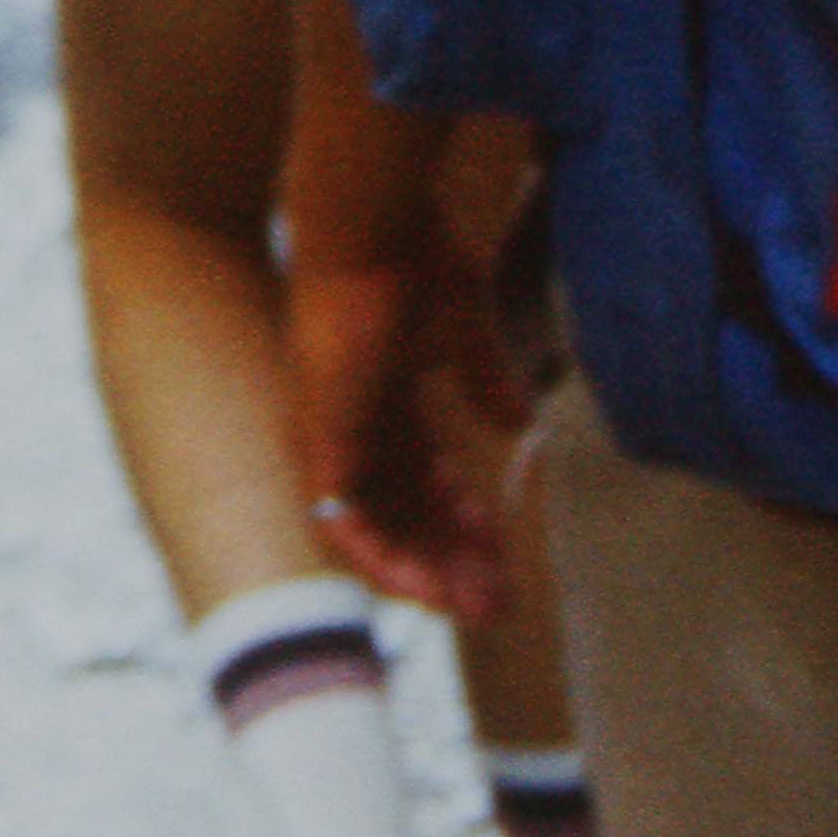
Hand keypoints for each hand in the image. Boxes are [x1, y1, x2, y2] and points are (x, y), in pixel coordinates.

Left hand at [289, 236, 522, 622]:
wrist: (367, 227)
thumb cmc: (413, 254)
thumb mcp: (463, 326)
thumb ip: (484, 375)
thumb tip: (517, 423)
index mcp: (384, 397)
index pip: (423, 480)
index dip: (463, 519)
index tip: (505, 548)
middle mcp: (355, 426)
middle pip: (406, 516)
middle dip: (452, 561)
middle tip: (497, 603)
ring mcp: (334, 439)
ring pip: (379, 532)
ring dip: (425, 574)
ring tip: (472, 608)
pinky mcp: (320, 446)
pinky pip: (343, 527)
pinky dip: (383, 563)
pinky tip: (425, 592)